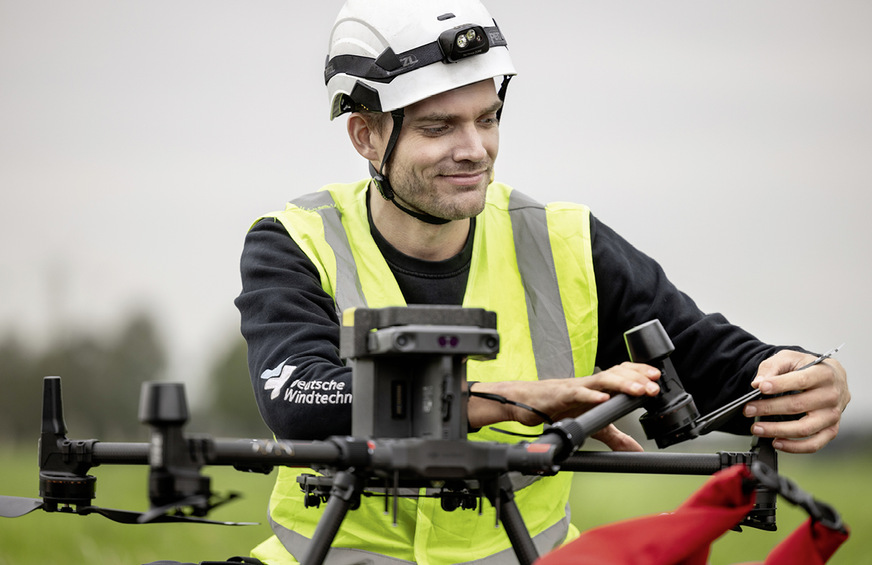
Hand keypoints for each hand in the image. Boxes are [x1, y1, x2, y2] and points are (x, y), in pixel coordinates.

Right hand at [468, 362, 660, 450]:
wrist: (525, 405)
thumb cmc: (555, 408)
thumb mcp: (592, 425)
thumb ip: (615, 437)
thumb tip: (635, 450)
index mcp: (597, 388)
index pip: (623, 374)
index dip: (640, 373)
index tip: (658, 378)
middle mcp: (589, 384)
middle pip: (617, 374)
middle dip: (638, 379)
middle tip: (654, 387)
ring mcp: (575, 388)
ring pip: (602, 380)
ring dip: (622, 384)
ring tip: (638, 390)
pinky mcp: (560, 395)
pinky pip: (577, 393)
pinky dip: (591, 395)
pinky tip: (603, 398)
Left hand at [743, 350, 849, 452]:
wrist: (831, 377)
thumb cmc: (809, 367)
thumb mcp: (790, 358)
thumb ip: (773, 367)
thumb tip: (758, 382)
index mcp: (824, 374)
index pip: (800, 381)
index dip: (779, 385)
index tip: (760, 388)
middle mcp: (831, 396)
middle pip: (798, 405)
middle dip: (769, 408)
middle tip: (748, 409)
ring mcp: (832, 415)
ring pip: (804, 428)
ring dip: (777, 430)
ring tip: (757, 428)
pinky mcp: (831, 430)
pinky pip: (814, 444)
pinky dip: (794, 447)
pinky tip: (776, 442)